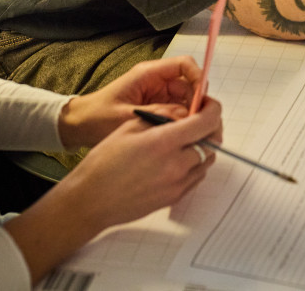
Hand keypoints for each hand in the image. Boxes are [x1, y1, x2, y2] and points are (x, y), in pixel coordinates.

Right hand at [57, 97, 223, 230]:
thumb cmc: (104, 163)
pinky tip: (179, 158)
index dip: (212, 108)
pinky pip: (197, 177)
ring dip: (204, 146)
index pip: (206, 122)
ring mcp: (177, 184)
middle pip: (213, 141)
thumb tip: (183, 111)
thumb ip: (161, 116)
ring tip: (187, 139)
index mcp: (164, 142)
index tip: (208, 103)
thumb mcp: (129, 127)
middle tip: (200, 119)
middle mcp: (176, 165)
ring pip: (208, 160)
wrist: (91, 201)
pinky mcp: (174, 198)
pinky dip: (195, 164)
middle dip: (211, 126)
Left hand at [58, 55, 204, 148]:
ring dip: (192, 115)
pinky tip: (184, 136)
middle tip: (205, 124)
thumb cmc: (97, 118)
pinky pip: (177, 112)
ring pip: (186, 100)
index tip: (203, 99)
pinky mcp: (157, 109)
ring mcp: (158, 95)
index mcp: (148, 74)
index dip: (198, 78)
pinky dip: (183, 123)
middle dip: (199, 102)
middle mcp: (157, 81)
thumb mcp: (127, 117)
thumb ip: (158, 114)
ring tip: (196, 134)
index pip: (184, 65)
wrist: (79, 126)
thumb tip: (186, 116)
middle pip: (189, 85)